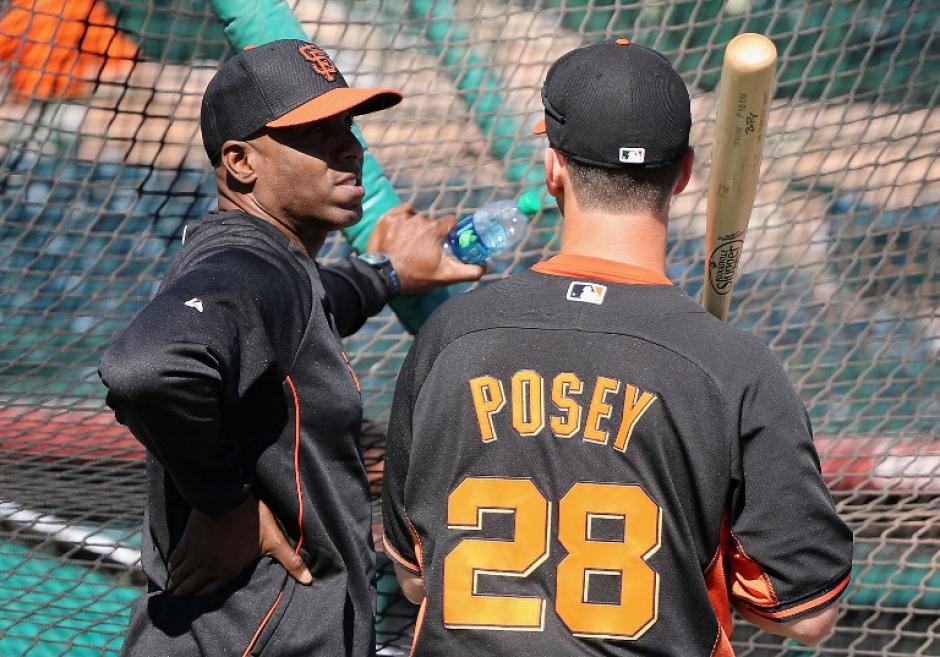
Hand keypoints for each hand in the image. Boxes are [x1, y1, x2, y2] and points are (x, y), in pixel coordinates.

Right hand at [167, 493, 311, 595]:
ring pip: (180, 577)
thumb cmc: (253, 518)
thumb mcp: (274, 540)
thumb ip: (290, 561)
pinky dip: (172, 568)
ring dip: (177, 584)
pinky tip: (172, 570)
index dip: (201, 599)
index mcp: (227, 571)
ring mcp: (195, 555)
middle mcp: (208, 568)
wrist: (227, 496)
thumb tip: (309, 580)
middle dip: (185, 595)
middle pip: (189, 588)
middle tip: (181, 600)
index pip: (208, 593)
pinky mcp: (186, 541)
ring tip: (175, 589)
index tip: (196, 605)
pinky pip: (174, 561)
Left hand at [366, 203, 483, 294]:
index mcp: (436, 230)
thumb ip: (469, 271)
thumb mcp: (445, 276)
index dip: (450, 233)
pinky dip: (403, 219)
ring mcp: (403, 217)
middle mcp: (421, 219)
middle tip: (423, 251)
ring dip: (416, 229)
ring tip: (409, 245)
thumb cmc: (415, 277)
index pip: (451, 223)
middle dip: (431, 235)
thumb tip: (486, 268)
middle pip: (432, 223)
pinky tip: (401, 232)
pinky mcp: (388, 218)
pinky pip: (402, 211)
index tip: (445, 243)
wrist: (382, 277)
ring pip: (417, 218)